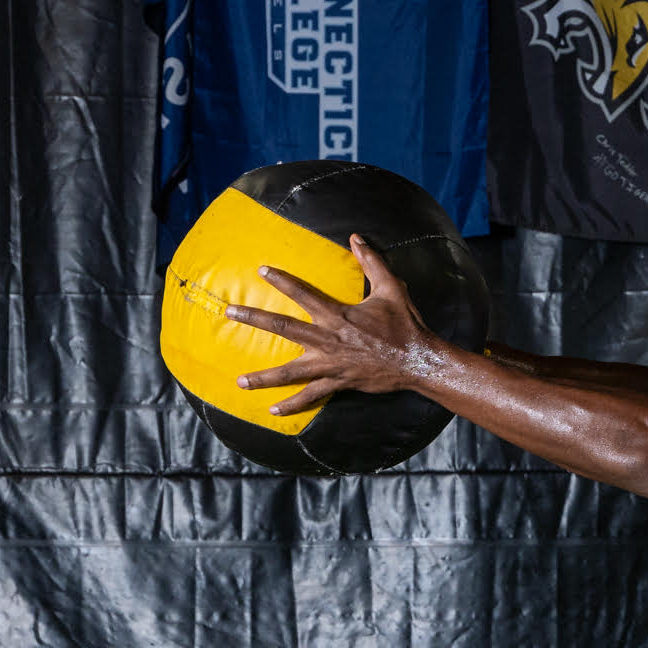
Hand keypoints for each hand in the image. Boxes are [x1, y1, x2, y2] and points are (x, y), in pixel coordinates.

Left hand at [227, 235, 437, 415]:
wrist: (418, 361)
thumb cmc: (404, 325)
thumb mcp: (391, 288)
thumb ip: (371, 262)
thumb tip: (356, 237)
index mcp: (337, 315)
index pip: (302, 293)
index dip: (282, 280)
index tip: (262, 270)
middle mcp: (327, 339)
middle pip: (282, 328)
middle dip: (254, 318)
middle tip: (230, 312)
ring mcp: (330, 364)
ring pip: (290, 372)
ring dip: (263, 377)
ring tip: (240, 382)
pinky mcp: (338, 382)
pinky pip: (311, 395)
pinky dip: (293, 404)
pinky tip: (274, 410)